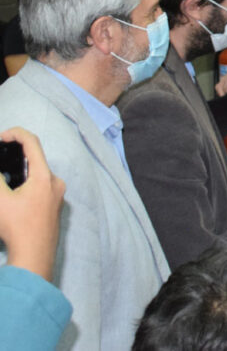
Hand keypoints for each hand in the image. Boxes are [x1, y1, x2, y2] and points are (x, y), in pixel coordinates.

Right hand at [0, 128, 65, 280]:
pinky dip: (26, 183)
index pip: (32, 143)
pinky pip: (40, 186)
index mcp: (45, 177)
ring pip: (37, 173)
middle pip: (35, 158)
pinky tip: (13, 194)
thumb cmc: (17, 228)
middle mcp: (56, 182)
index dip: (15, 134)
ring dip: (20, 171)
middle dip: (15, 155)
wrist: (34, 255)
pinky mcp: (55, 204)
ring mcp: (57, 194)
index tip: (1, 137)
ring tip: (4, 178)